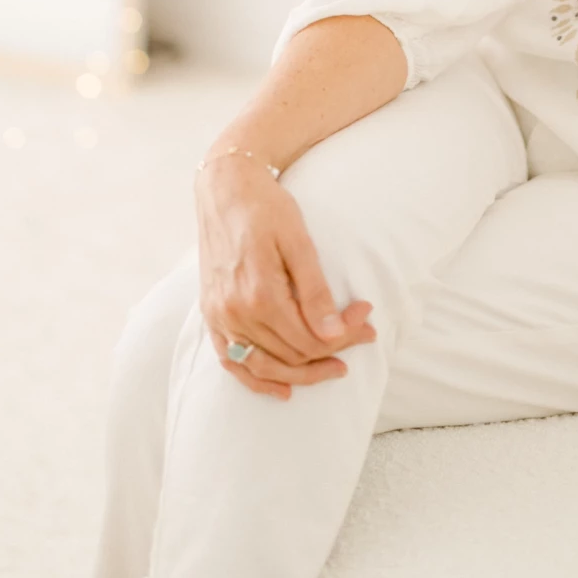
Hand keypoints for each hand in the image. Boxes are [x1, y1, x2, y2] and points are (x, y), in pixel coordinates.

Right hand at [196, 154, 376, 400]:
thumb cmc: (266, 208)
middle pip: (290, 353)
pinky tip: (282, 389)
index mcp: (259, 294)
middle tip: (363, 336)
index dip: (344, 336)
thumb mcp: (299, 241)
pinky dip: (256, 380)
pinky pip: (232, 361)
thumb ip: (314, 291)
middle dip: (331, 351)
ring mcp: (219, 317)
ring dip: (301, 374)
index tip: (367, 317)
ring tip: (333, 369)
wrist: (225, 187)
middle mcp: (234, 313)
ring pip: (264, 366)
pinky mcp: (210, 315)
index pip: (309, 337)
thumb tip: (335, 334)